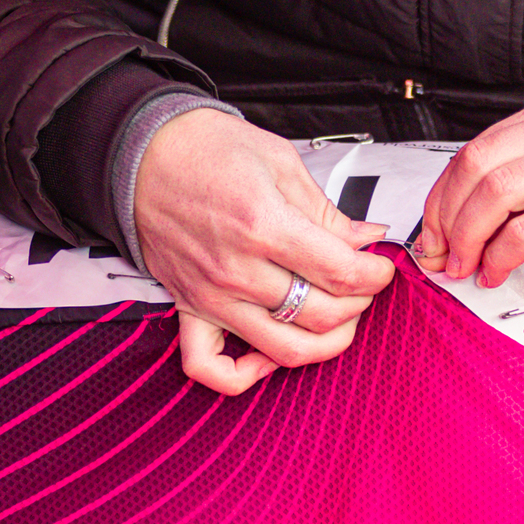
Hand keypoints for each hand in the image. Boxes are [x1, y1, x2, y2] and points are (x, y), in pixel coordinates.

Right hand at [133, 109, 395, 396]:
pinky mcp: (188, 308)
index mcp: (263, 224)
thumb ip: (326, 211)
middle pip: (321, 314)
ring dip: (325, 342)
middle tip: (363, 284)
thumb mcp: (280, 162)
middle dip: (358, 303)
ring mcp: (211, 295)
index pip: (340, 273)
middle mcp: (236, 269)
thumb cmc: (206, 149)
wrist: (143, 155)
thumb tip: (366, 239)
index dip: (374, 275)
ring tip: (337, 318)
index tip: (380, 268)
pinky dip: (244, 373)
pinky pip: (210, 366)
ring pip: (284, 349)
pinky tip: (269, 354)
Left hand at [415, 92, 523, 296]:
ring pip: (495, 192)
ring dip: (468, 237)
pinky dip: (500, 257)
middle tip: (440, 253)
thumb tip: (456, 226)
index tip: (432, 232)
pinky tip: (498, 272)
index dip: (442, 194)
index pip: (477, 146)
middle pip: (477, 163)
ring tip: (466, 266)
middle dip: (445, 215)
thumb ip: (520, 190)